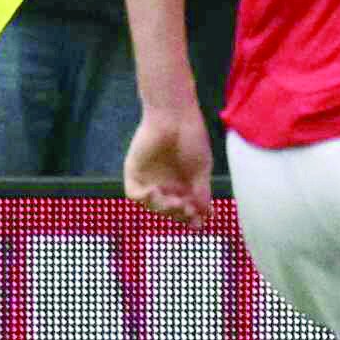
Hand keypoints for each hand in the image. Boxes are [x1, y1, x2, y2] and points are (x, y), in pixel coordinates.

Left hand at [125, 105, 215, 220]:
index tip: (201, 223)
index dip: (193, 217)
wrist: (175, 117)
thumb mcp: (202, 168)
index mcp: (184, 182)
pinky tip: (155, 192)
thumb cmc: (192, 139)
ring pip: (153, 205)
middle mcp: (167, 183)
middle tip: (188, 210)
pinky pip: (134, 194)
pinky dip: (144, 198)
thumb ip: (201, 191)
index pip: (187, 207)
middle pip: (170, 210)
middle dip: (180, 214)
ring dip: (164, 208)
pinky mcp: (134, 173)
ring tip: (176, 202)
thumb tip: (205, 214)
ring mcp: (150, 179)